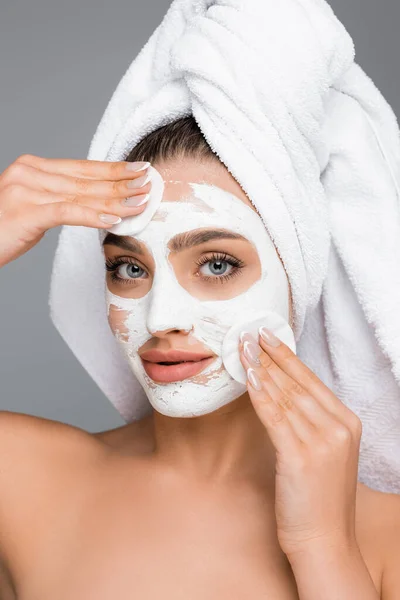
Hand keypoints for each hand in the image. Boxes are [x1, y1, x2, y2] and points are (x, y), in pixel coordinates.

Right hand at [0, 153, 150, 267]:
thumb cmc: (2, 228)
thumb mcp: (33, 207)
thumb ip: (59, 200)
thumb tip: (95, 206)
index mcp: (33, 168)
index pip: (82, 168)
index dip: (113, 169)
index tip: (139, 169)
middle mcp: (29, 173)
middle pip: (85, 179)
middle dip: (121, 182)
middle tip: (150, 184)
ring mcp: (26, 190)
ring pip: (81, 195)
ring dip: (115, 200)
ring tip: (140, 202)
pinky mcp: (25, 212)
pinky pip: (66, 212)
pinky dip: (92, 216)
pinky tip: (114, 219)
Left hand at [239, 327, 361, 560]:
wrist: (325, 541)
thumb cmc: (319, 498)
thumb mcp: (325, 453)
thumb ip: (311, 423)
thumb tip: (281, 392)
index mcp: (347, 424)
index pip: (312, 381)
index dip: (287, 356)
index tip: (268, 336)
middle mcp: (337, 429)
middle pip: (297, 383)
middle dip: (269, 356)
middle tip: (249, 334)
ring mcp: (321, 442)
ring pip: (284, 396)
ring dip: (260, 369)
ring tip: (242, 349)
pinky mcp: (300, 457)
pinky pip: (275, 418)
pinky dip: (260, 395)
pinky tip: (248, 377)